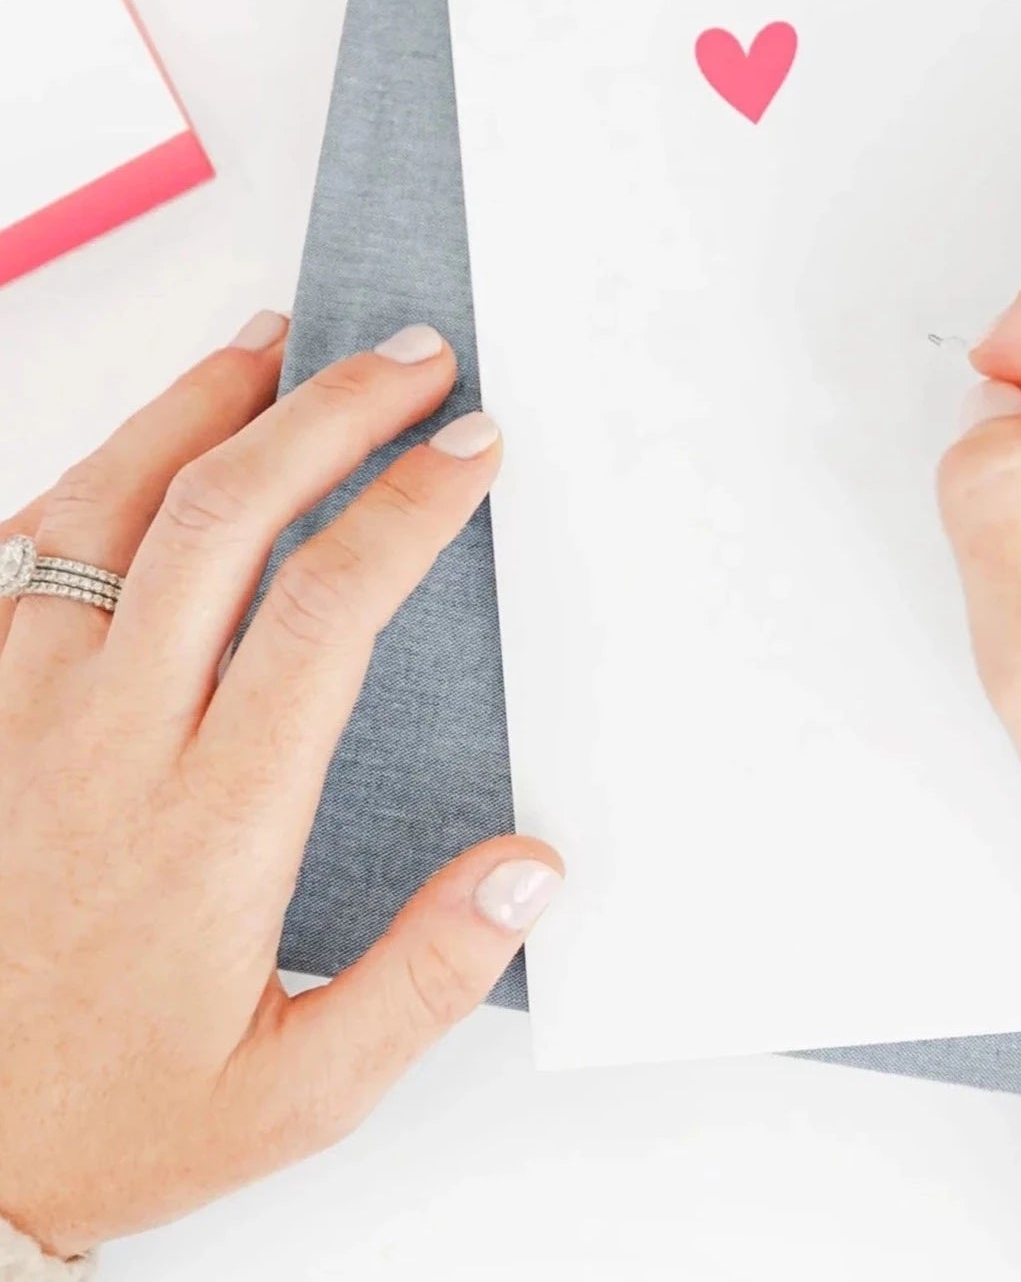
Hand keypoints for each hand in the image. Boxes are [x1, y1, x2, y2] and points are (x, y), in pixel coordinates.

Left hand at [0, 314, 560, 1257]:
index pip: (325, 614)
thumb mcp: (300, 1094)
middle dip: (332, 415)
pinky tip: (140, 441)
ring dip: (202, 409)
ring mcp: (20, 714)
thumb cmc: (118, 1111)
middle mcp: (108, 741)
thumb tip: (532, 871)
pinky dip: (86, 474)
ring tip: (276, 346)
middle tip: (411, 359)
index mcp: (212, 821)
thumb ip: (425, 981)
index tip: (472, 447)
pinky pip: (16, 556)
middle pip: (224, 522)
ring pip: (107, 510)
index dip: (407, 509)